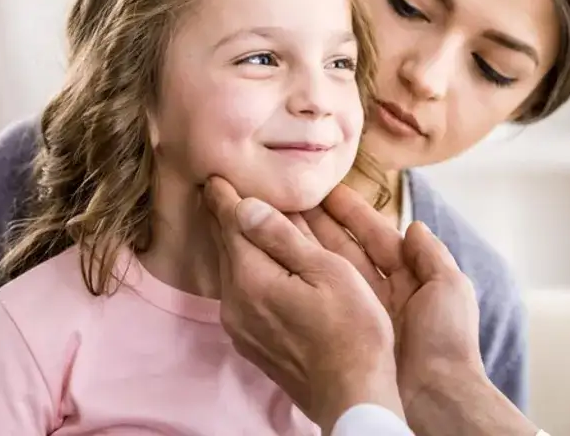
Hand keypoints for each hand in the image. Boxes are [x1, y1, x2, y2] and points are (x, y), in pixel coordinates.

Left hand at [201, 177, 403, 430]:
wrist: (352, 396)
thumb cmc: (352, 331)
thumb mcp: (328, 271)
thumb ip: (282, 237)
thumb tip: (245, 205)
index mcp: (251, 278)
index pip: (230, 223)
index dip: (225, 195)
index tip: (216, 174)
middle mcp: (235, 303)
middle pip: (226, 246)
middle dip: (229, 216)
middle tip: (226, 188)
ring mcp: (240, 326)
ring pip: (233, 270)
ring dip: (241, 243)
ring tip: (248, 219)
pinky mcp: (252, 341)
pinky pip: (242, 292)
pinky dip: (250, 270)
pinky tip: (266, 263)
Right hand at [304, 188, 527, 433]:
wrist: (434, 398)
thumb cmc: (446, 342)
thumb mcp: (450, 289)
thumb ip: (432, 256)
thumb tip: (414, 226)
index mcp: (411, 280)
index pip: (376, 237)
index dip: (352, 213)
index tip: (327, 190)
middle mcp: (384, 295)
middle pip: (347, 250)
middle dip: (321, 225)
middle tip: (291, 200)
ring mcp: (363, 316)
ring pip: (330, 273)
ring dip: (307, 248)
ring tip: (278, 223)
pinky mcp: (345, 337)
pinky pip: (323, 303)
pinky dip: (305, 283)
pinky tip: (282, 267)